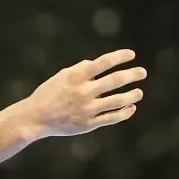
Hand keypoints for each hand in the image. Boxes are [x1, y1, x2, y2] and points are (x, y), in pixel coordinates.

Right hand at [23, 50, 145, 136]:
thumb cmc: (49, 94)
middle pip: (114, 80)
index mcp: (76, 76)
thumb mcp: (61, 76)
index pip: (103, 62)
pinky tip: (131, 108)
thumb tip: (96, 64)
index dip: (119, 57)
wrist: (35, 117)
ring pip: (117, 101)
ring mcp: (87, 109)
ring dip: (132, 96)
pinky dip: (124, 113)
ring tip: (139, 92)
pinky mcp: (89, 124)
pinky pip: (112, 118)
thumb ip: (80, 70)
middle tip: (142, 72)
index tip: (131, 55)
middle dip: (131, 75)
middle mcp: (84, 91)